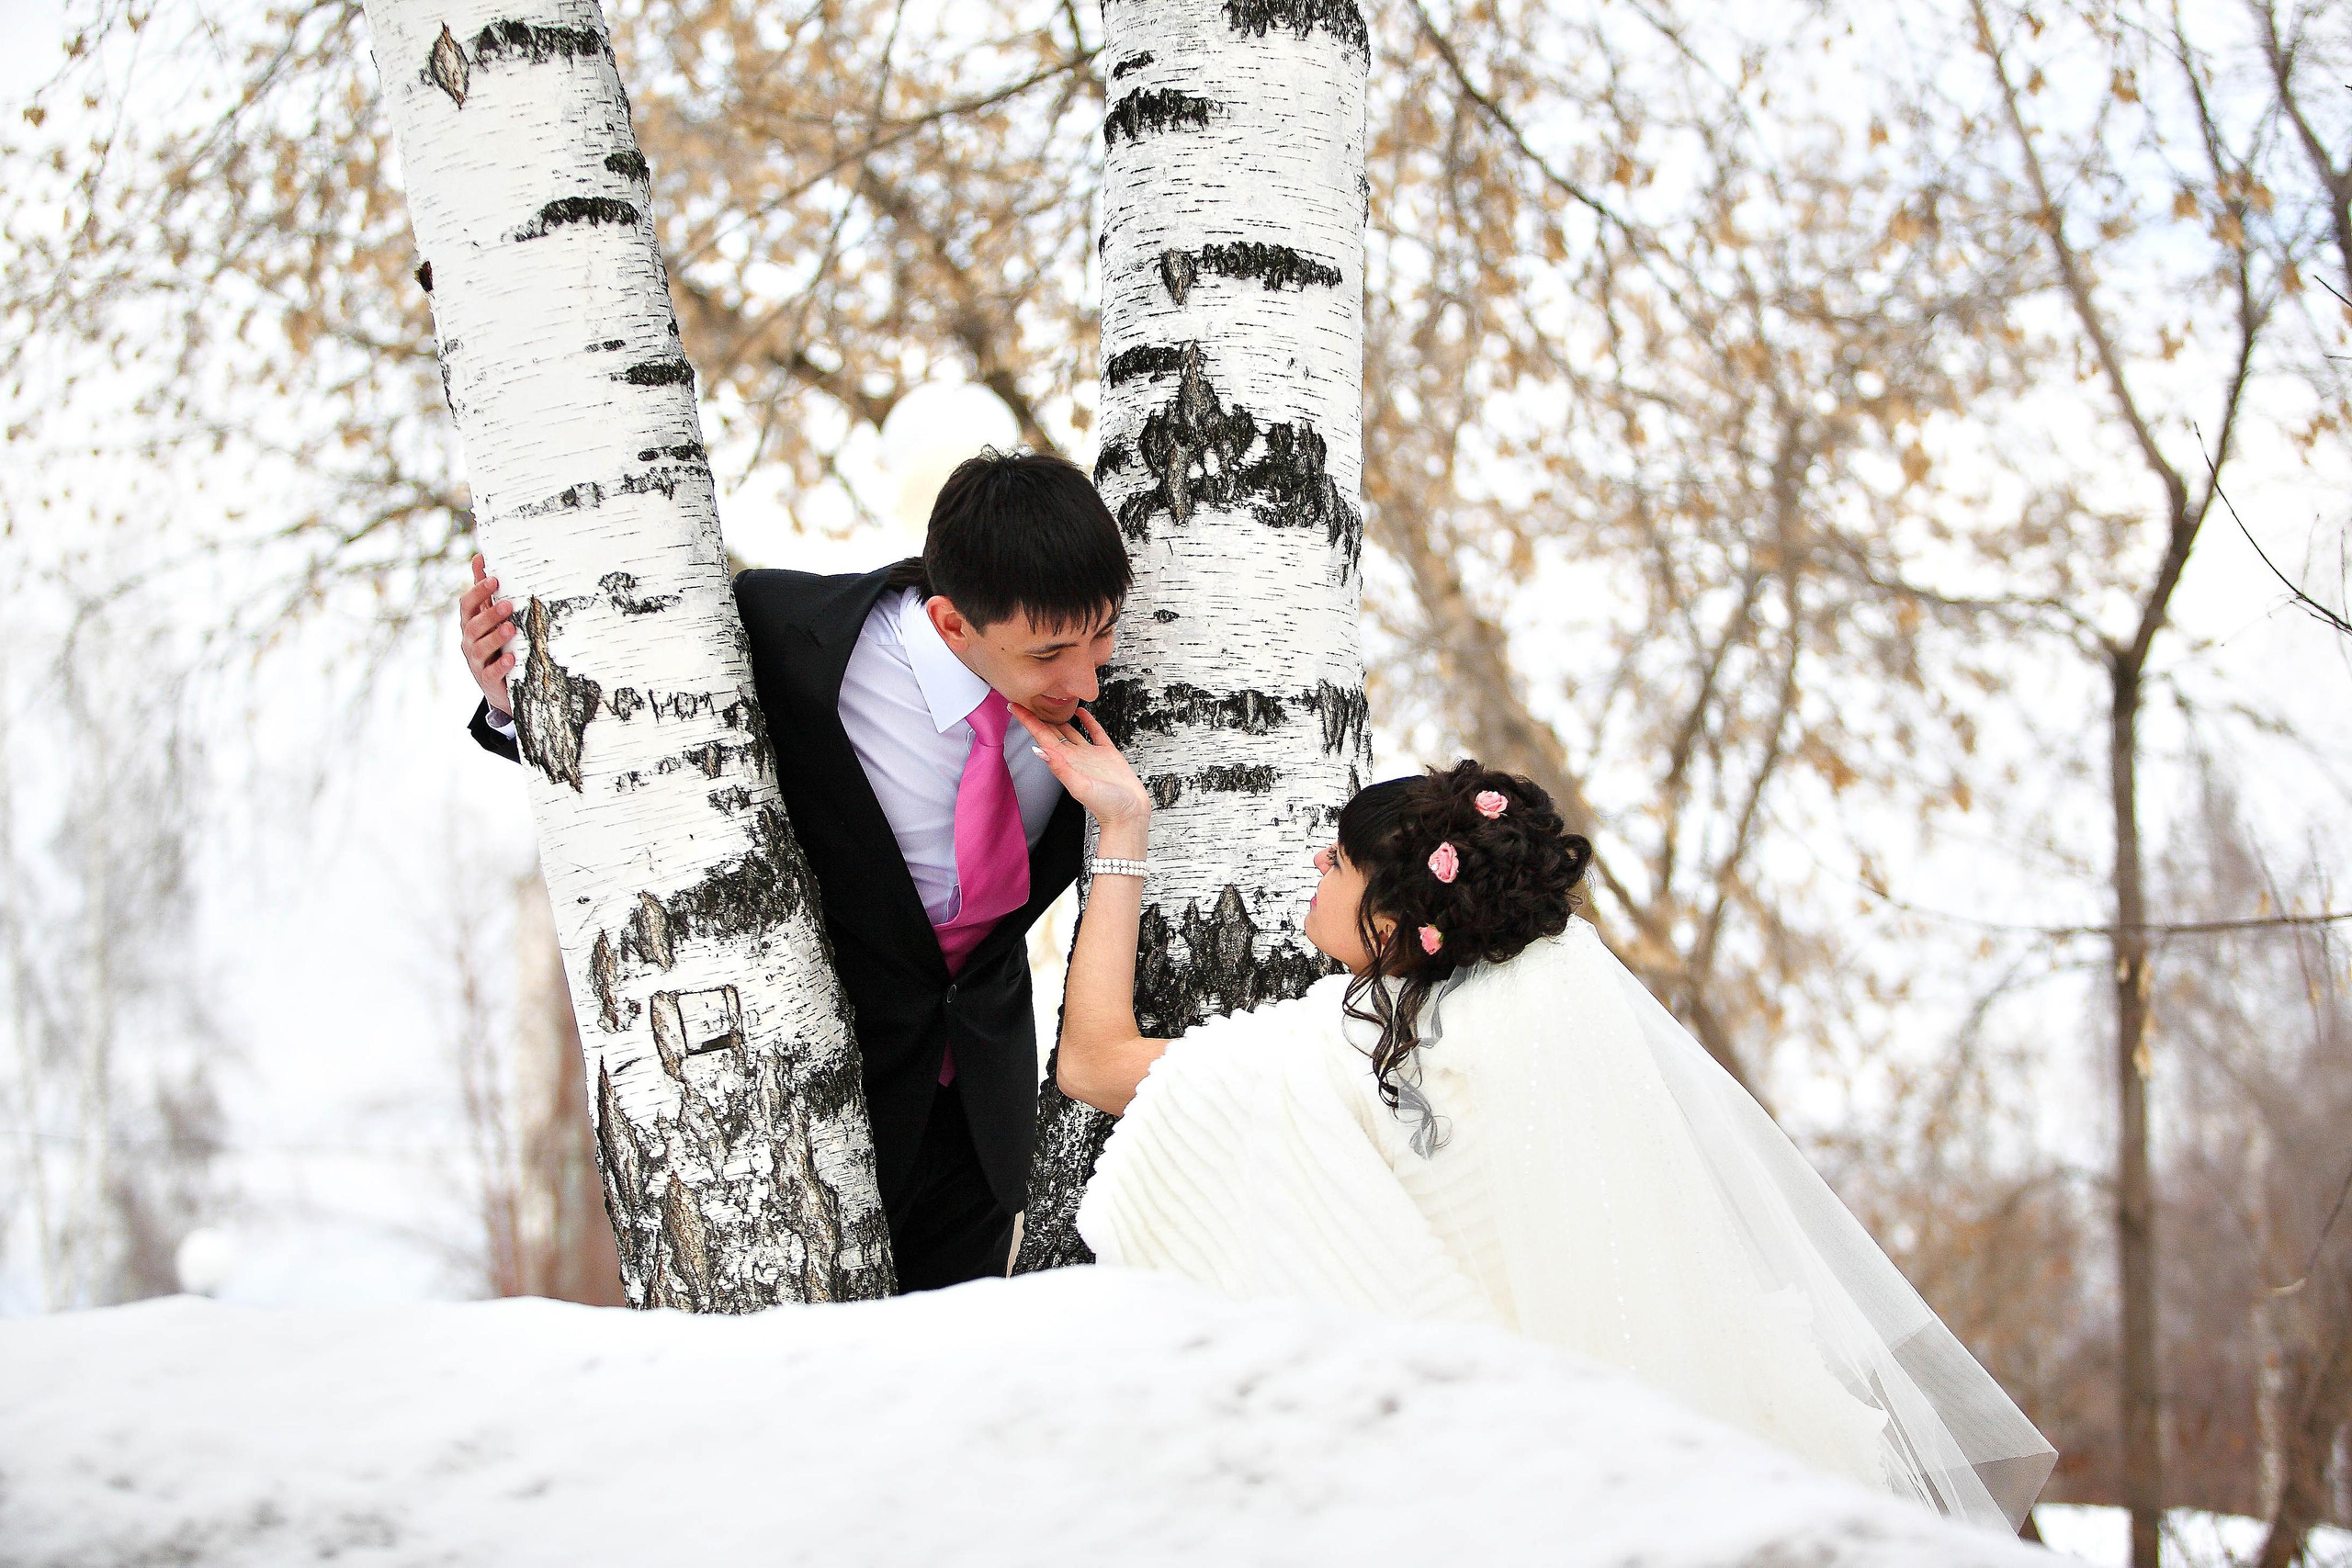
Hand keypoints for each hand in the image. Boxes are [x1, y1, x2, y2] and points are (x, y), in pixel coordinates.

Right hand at [458, 554, 517, 710]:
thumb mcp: (489, 617)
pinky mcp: (488, 681)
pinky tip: (512, 659)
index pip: (467, 605)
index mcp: (470, 623)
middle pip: (473, 626)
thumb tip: (480, 556)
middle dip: (489, 614)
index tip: (494, 578)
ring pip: (480, 648)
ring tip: (511, 628)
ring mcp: (477, 662)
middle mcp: (470, 641)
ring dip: (495, 637)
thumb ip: (484, 591)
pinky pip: (491, 673)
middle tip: (508, 604)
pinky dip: (500, 666)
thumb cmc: (495, 644)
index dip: (478, 591)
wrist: (500, 685)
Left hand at [1012, 704, 1151, 832]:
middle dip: (1038, 716)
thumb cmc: (1105, 806)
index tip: (1012, 706)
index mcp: (1065, 762)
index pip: (1041, 736)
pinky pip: (1095, 732)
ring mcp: (1090, 754)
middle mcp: (1074, 757)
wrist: (1129, 813)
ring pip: (1071, 730)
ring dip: (1060, 716)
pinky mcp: (1107, 753)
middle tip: (1026, 697)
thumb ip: (1060, 768)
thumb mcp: (1079, 787)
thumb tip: (1038, 751)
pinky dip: (1087, 720)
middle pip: (1051, 731)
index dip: (1027, 721)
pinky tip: (1081, 710)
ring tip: (1050, 701)